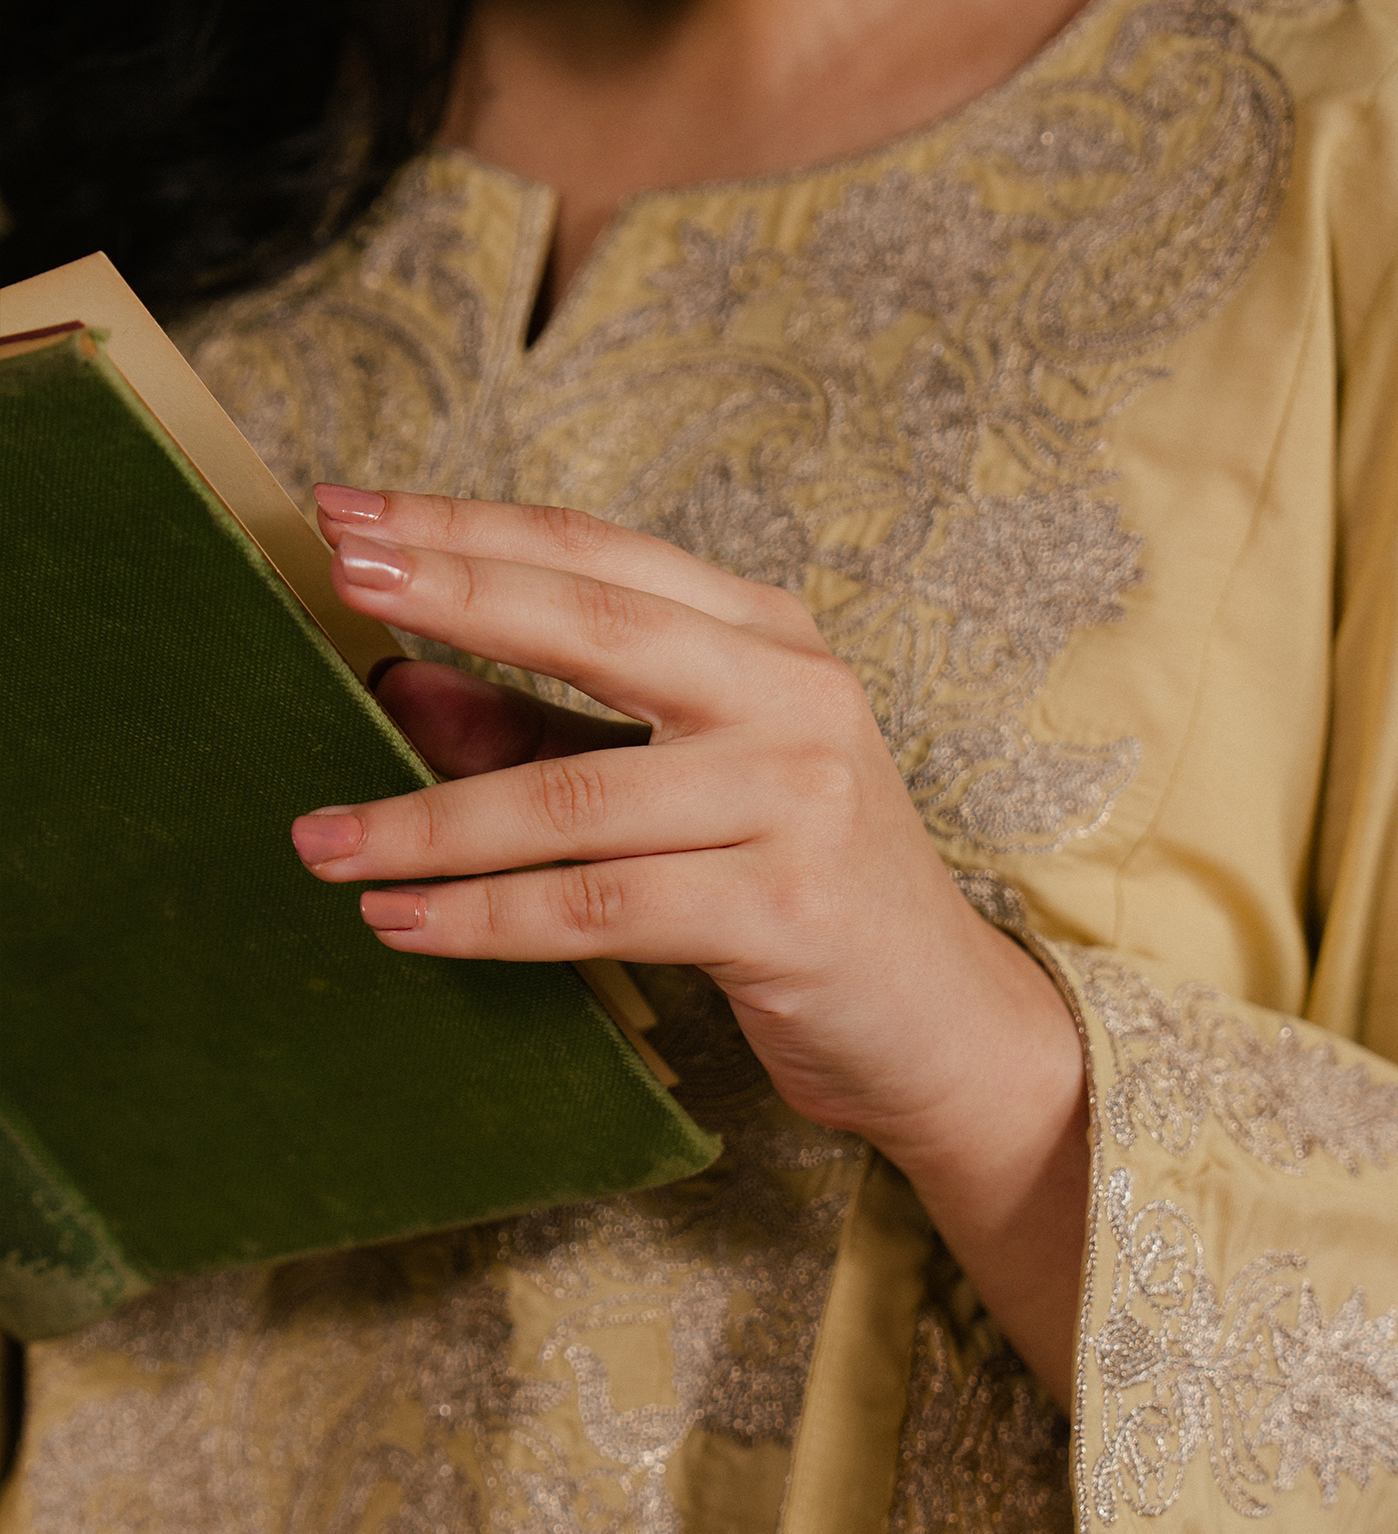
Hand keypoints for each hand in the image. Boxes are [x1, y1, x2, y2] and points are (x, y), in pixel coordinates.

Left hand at [295, 484, 1087, 1398]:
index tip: (349, 514)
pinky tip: (404, 921)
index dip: (469, 528)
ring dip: (430, 821)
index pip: (600, 557)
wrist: (937, 1020)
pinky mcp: (786, 909)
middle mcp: (795, 696)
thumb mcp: (673, 789)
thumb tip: (399, 682)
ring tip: (324, 842)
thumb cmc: (795, 890)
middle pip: (597, 625)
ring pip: (576, 797)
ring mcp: (800, 799)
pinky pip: (601, 905)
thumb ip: (545, 733)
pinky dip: (489, 917)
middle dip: (453, 592)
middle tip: (337, 575)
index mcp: (770, 641)